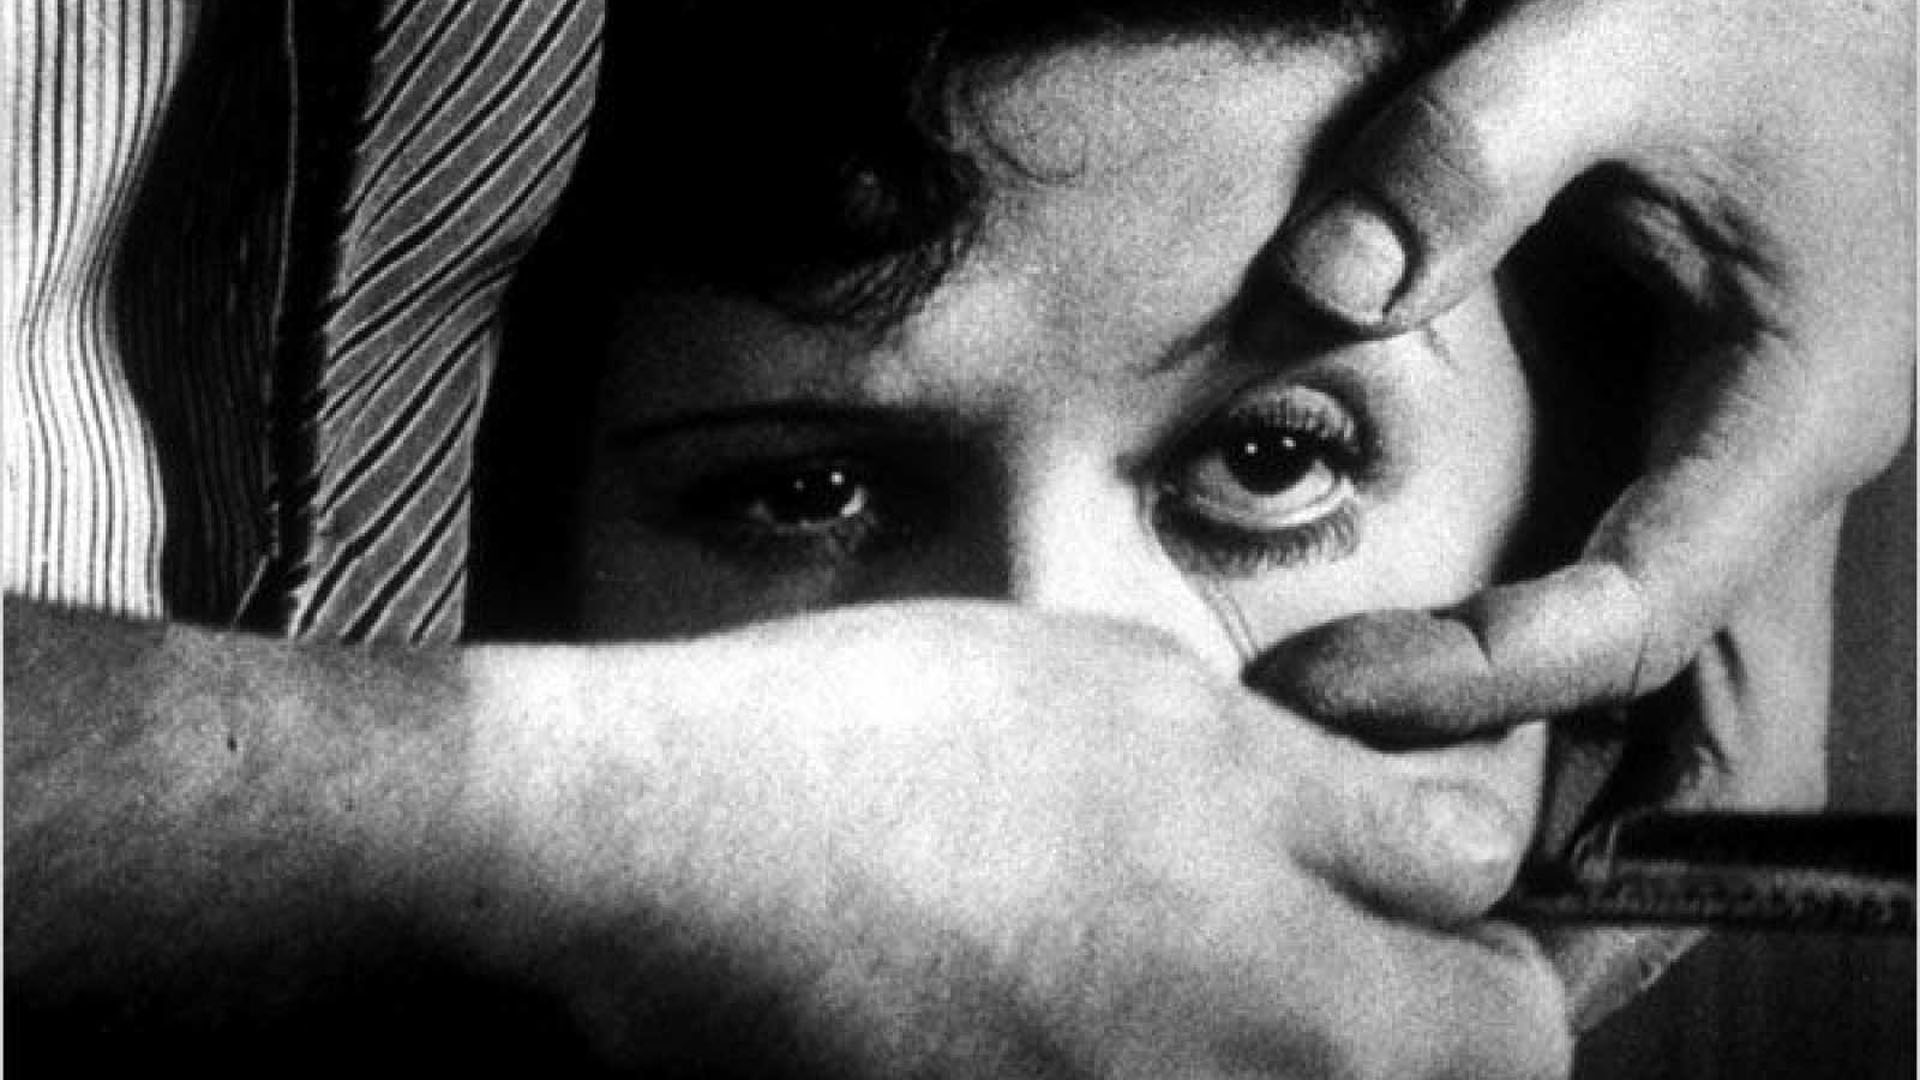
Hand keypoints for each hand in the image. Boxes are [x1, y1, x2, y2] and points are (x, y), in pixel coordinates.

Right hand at [461, 602, 1568, 1078]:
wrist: (671, 851)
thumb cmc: (919, 755)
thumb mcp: (1177, 722)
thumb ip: (1357, 813)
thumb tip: (1471, 858)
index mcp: (1317, 1028)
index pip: (1519, 1031)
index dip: (1490, 938)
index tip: (1425, 877)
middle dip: (1370, 986)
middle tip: (1272, 878)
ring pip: (1242, 1079)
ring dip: (1240, 1009)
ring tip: (1138, 904)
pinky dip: (1124, 1038)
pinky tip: (1052, 954)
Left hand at [1248, 0, 1912, 1023]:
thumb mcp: (1613, 29)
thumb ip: (1469, 157)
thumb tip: (1328, 286)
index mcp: (1786, 407)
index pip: (1631, 618)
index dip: (1478, 679)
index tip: (1319, 694)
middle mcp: (1778, 465)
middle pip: (1725, 729)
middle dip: (1620, 855)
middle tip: (1463, 938)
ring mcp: (1742, 461)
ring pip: (1706, 693)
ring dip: (1611, 802)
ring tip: (1468, 888)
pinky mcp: (1693, 434)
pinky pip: (1655, 612)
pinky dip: (1585, 703)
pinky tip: (1479, 732)